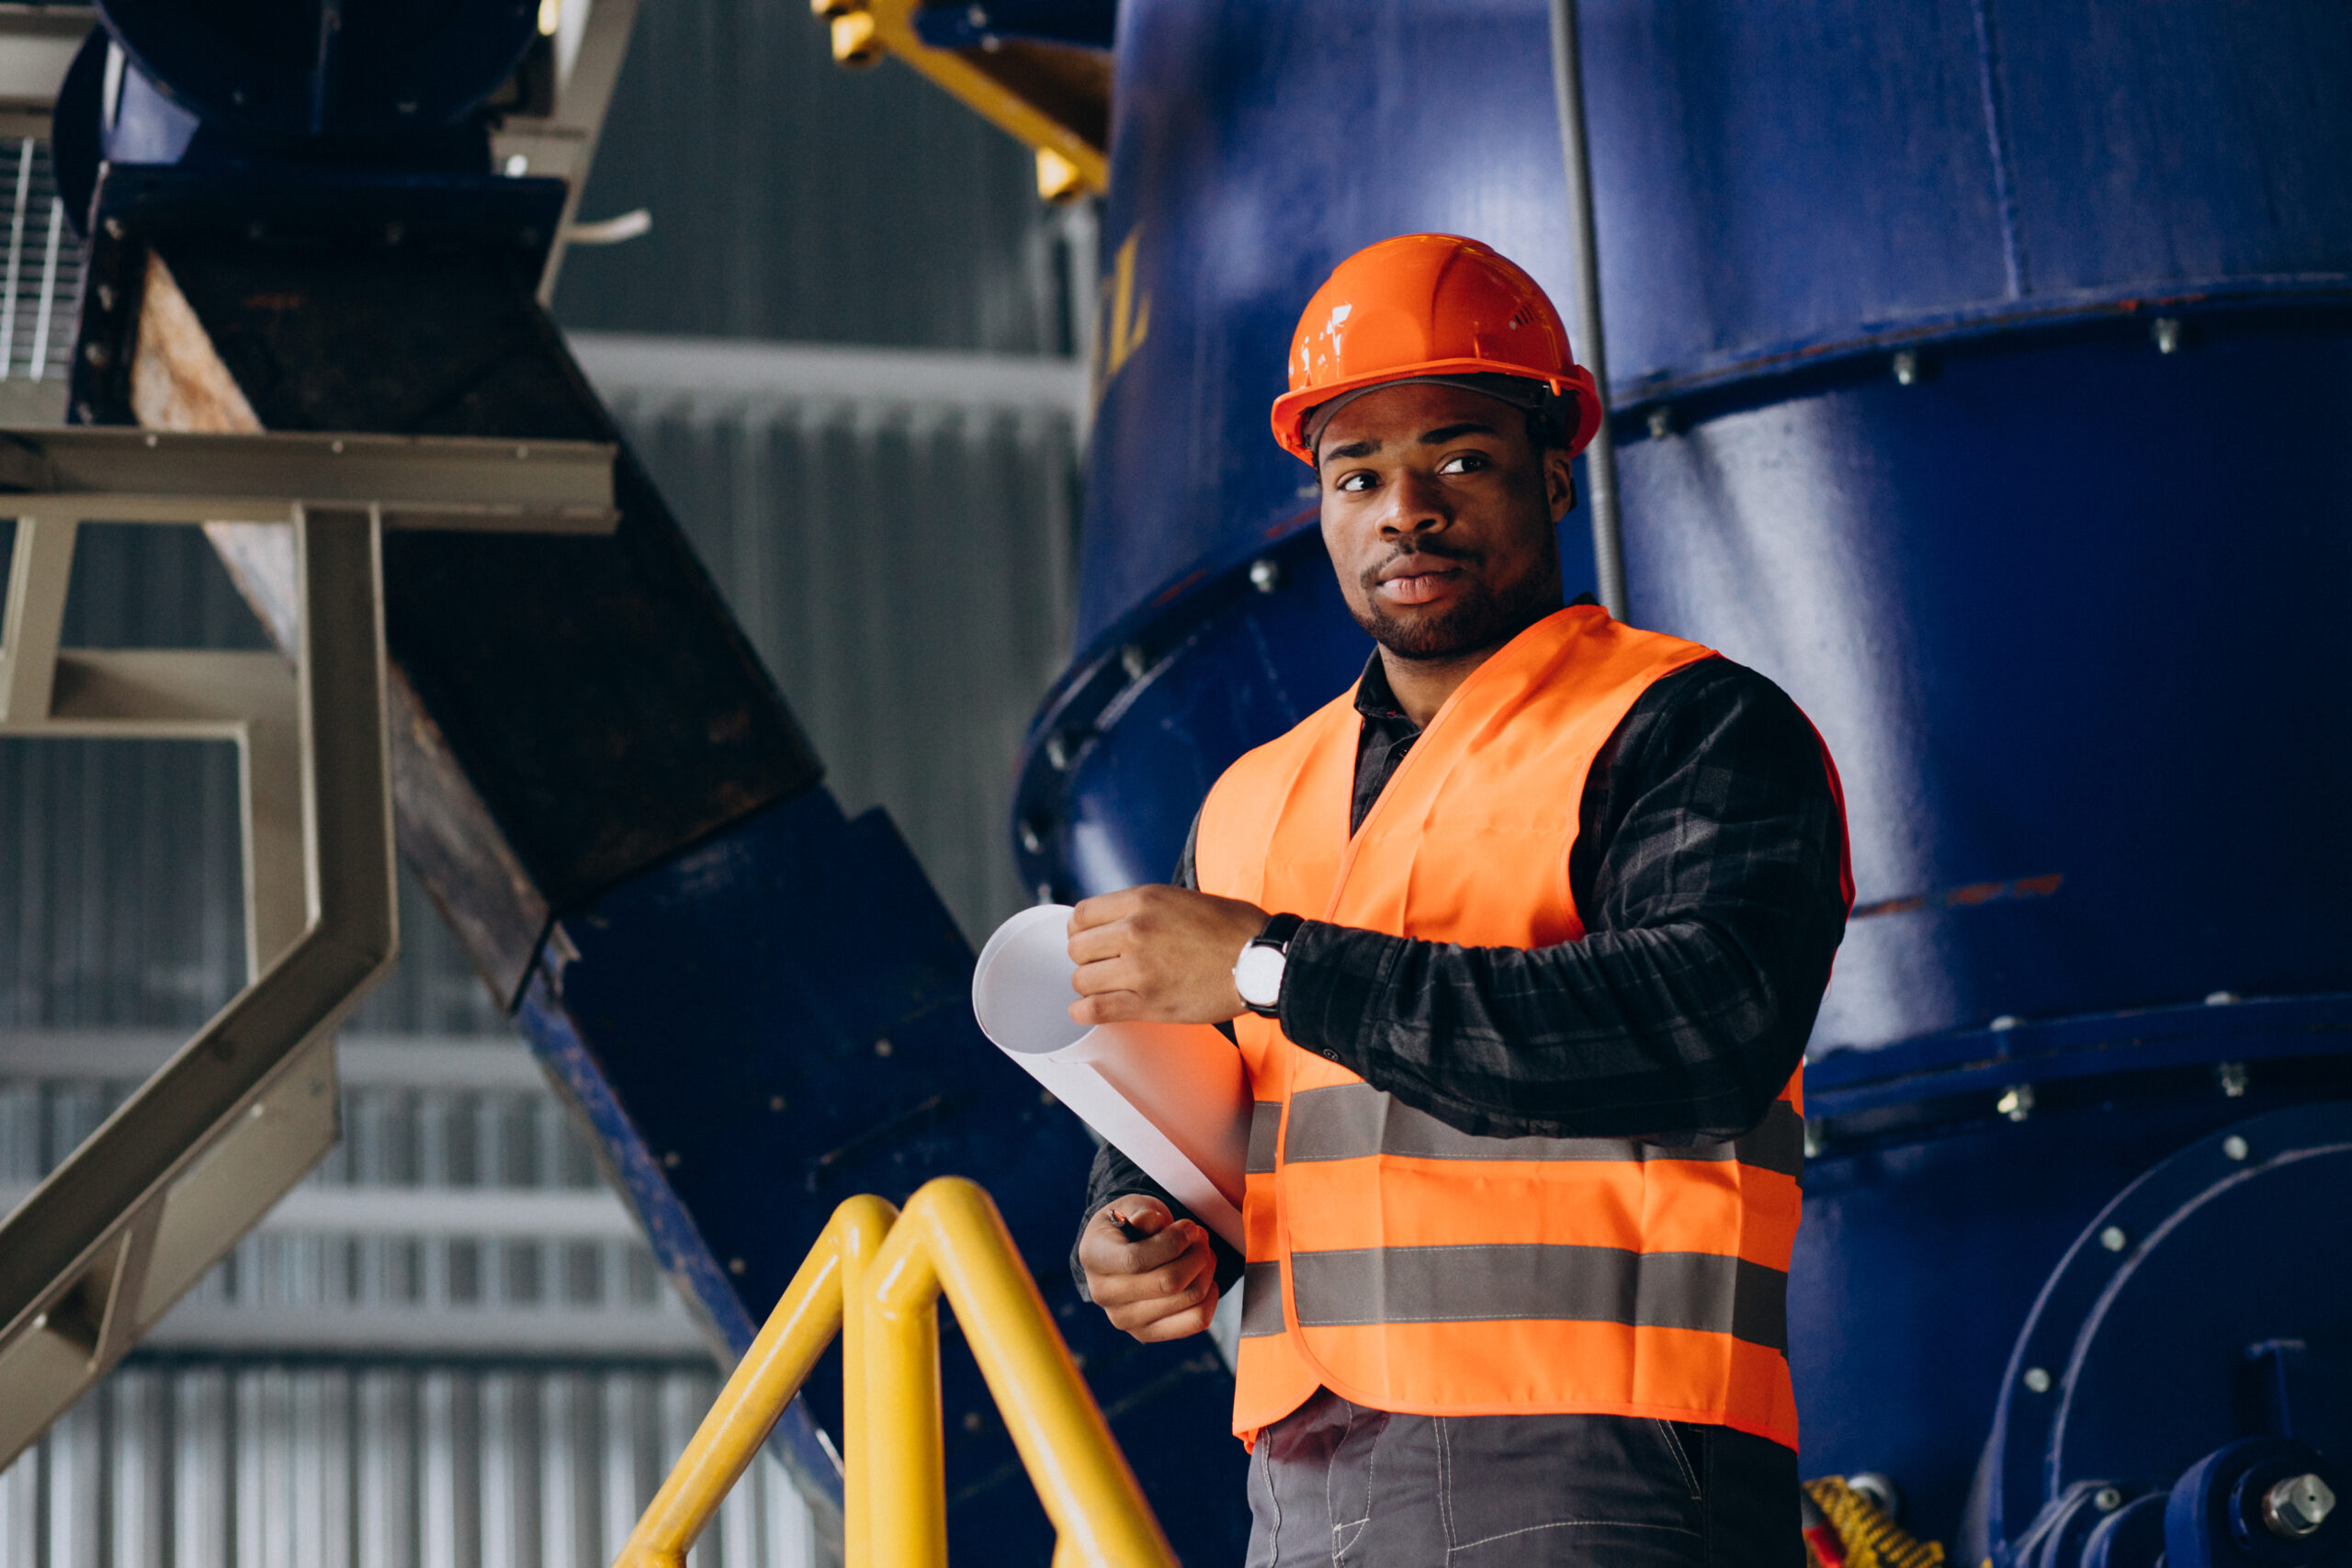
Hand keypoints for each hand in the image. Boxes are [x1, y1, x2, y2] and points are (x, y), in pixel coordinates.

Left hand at [1067, 884, 1270, 1026]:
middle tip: (1103, 966)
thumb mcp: (1182, 898)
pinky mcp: (1147, 1002)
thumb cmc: (1233, 928)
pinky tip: (1087, 1011)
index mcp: (1142, 900)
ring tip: (1105, 988)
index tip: (1090, 941)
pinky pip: (1095, 1009)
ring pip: (1081, 980)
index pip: (1081, 915)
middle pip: (1076, 949)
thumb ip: (1145, 909)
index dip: (1080, 931)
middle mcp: (1134, 930)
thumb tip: (1118, 923)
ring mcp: (1138, 968)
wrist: (1262, 961)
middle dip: (1086, 959)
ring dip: (1089, 986)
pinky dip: (1084, 1012)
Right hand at [1078, 1197, 1218, 1341]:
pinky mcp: (1146, 1333)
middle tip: (1201, 1237)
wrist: (1118, 1253)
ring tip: (1203, 1253)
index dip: (1172, 1243)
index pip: (1136, 1260)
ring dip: (1206, 1271)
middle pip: (1167, 1283)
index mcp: (1094, 1257)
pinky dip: (1210, 1298)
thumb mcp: (1131, 1206)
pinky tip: (1205, 1277)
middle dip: (1196, 1255)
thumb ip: (1141, 1211)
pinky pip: (1195, 1322)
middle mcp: (1103, 1293)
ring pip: (1186, 1300)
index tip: (1190, 1227)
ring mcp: (1124, 1319)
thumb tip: (1151, 1220)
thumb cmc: (1129, 1224)